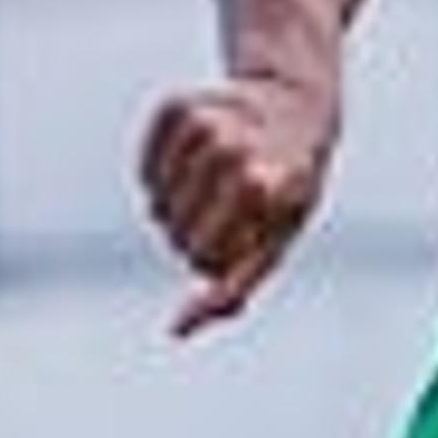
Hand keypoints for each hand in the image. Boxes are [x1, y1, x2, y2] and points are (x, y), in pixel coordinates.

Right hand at [138, 70, 335, 334]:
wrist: (293, 109)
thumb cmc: (286, 191)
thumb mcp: (275, 243)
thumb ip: (232, 290)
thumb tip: (175, 330)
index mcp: (271, 187)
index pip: (209, 254)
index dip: (214, 263)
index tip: (237, 247)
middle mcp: (238, 148)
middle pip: (181, 237)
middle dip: (198, 245)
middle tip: (230, 222)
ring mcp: (205, 122)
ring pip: (158, 208)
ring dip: (177, 216)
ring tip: (213, 198)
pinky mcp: (175, 107)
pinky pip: (144, 174)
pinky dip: (159, 186)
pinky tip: (192, 175)